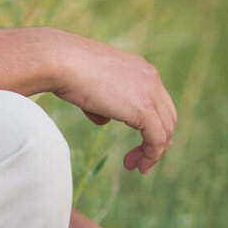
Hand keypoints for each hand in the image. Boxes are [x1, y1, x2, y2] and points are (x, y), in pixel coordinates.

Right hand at [42, 28, 176, 173]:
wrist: (59, 60)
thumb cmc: (66, 69)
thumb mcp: (90, 86)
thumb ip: (103, 102)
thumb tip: (105, 119)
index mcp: (140, 69)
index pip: (158, 102)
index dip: (151, 125)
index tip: (136, 142)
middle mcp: (151, 77)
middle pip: (167, 117)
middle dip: (156, 141)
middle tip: (138, 159)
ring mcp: (150, 92)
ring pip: (166, 130)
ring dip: (154, 153)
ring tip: (137, 167)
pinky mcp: (143, 109)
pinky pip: (157, 139)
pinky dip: (151, 155)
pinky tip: (138, 166)